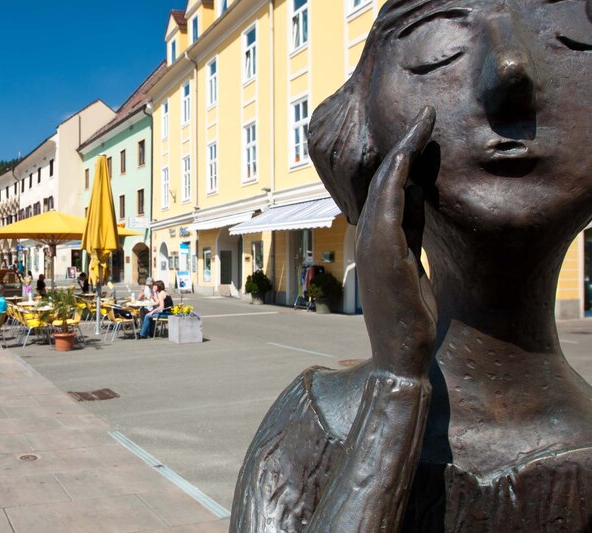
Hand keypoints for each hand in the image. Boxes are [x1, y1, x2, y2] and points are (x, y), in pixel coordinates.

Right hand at [358, 107, 437, 378]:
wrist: (400, 353)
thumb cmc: (409, 315)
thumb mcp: (414, 265)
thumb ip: (411, 232)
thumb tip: (415, 197)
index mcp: (380, 238)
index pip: (392, 189)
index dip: (408, 158)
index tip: (424, 130)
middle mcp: (371, 235)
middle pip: (387, 179)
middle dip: (407, 143)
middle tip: (425, 114)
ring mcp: (374, 242)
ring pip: (386, 185)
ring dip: (404, 150)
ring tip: (422, 122)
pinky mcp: (383, 251)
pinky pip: (388, 205)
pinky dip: (397, 176)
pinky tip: (409, 154)